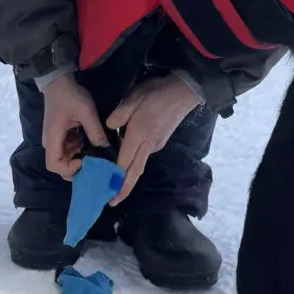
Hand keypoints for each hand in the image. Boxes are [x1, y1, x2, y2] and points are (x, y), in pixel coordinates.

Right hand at [41, 74, 108, 179]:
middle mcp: (51, 143)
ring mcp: (55, 140)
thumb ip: (96, 132)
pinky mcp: (60, 136)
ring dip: (80, 157)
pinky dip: (80, 149)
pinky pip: (69, 149)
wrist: (58, 81)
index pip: (54, 166)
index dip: (70, 168)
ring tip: (95, 149)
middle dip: (77, 166)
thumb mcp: (86, 112)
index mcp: (53, 138)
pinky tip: (90, 141)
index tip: (85, 160)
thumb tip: (107, 149)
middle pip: (60, 166)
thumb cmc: (69, 95)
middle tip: (94, 161)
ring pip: (66, 159)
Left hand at [106, 73, 201, 205]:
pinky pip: (143, 156)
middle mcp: (148, 145)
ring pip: (138, 165)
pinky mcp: (159, 142)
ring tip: (114, 185)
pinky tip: (124, 163)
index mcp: (139, 135)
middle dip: (123, 189)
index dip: (115, 179)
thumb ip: (120, 114)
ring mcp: (156, 145)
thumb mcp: (134, 97)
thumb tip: (109, 126)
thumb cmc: (158, 92)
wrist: (185, 91)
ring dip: (127, 178)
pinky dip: (133, 164)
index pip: (125, 162)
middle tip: (111, 202)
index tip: (108, 193)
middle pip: (134, 172)